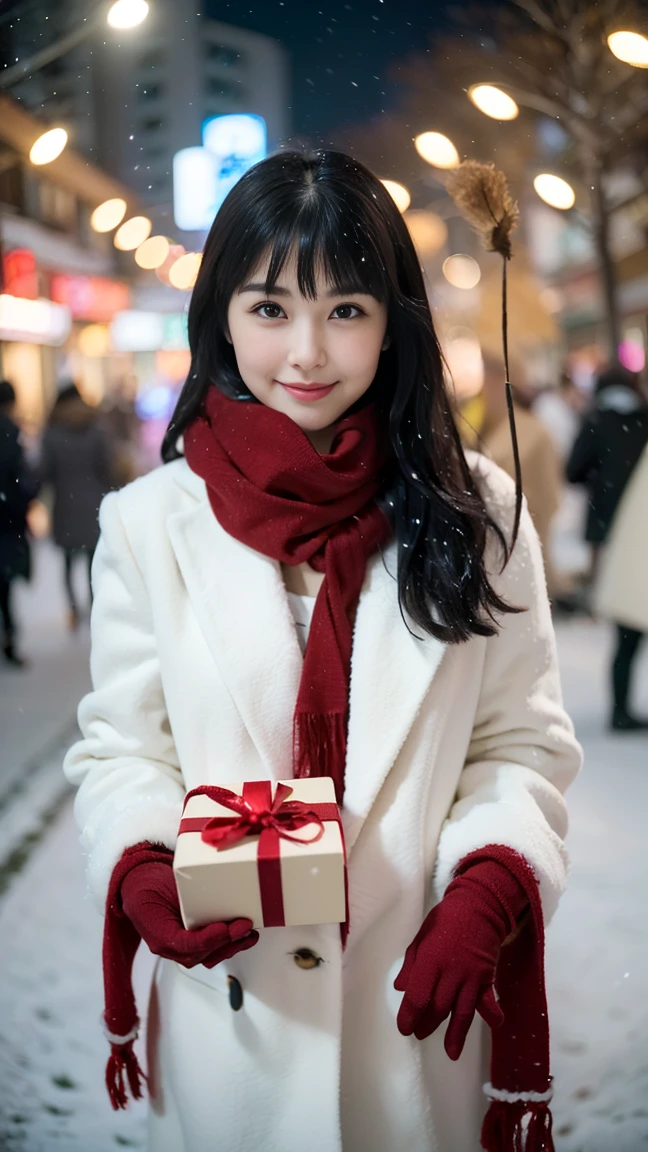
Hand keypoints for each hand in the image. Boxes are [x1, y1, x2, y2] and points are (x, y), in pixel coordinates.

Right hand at [120, 860, 258, 968]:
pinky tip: (244, 935)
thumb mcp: (158, 883)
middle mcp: (169, 947)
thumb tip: (213, 886)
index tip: (225, 928)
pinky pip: (211, 951)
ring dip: (232, 947)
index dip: (208, 939)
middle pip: (201, 954)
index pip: (185, 945)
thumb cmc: (147, 885)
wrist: (140, 888)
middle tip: (244, 925)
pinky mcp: (192, 943)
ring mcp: (180, 948)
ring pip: (209, 957)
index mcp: (157, 933)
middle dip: (226, 942)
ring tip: (249, 933)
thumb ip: (183, 890)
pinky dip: (229, 945)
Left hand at [394, 859, 526, 1059]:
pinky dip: (493, 1014)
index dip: (409, 1016)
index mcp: (430, 960)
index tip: (404, 1028)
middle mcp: (451, 971)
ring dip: (456, 1033)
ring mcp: (472, 976)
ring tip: (450, 1052)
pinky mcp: (487, 977)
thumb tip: (400, 988)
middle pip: (438, 1007)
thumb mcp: (421, 936)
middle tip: (419, 1034)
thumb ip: (411, 964)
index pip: (417, 996)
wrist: (478, 906)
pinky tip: (494, 1027)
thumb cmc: (445, 920)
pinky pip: (489, 999)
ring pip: (463, 1011)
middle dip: (427, 1025)